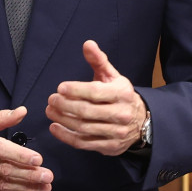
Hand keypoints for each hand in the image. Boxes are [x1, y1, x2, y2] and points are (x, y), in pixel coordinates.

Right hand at [0, 107, 52, 190]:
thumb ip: (2, 117)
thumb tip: (22, 112)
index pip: (0, 149)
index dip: (20, 156)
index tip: (38, 160)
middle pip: (3, 170)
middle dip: (28, 175)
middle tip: (47, 177)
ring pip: (0, 184)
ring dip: (24, 188)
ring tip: (43, 187)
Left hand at [45, 40, 146, 155]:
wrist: (141, 121)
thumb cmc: (120, 95)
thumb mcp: (113, 76)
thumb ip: (99, 60)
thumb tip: (87, 44)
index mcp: (122, 93)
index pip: (95, 92)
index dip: (76, 90)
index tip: (60, 88)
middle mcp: (121, 114)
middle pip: (87, 111)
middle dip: (65, 105)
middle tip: (51, 100)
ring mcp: (116, 132)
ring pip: (83, 128)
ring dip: (63, 120)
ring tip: (50, 111)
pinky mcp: (109, 146)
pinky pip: (84, 143)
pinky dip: (66, 136)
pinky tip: (55, 128)